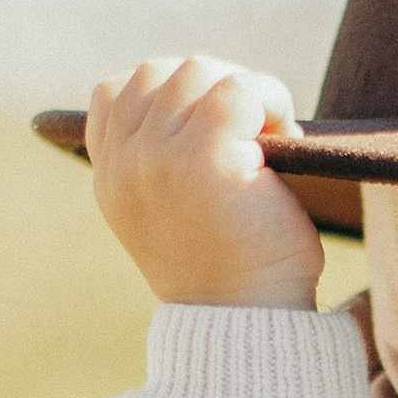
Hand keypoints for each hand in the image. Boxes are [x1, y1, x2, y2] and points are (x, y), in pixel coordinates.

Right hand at [86, 56, 324, 311]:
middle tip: (256, 130)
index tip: (209, 124)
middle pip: (159, 73)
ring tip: (273, 135)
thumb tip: (210, 93)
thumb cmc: (236, 273)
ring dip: (243, 90)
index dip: (169, 93)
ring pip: (197, 72)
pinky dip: (269, 97)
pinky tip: (287, 133)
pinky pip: (236, 89)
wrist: (253, 326)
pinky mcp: (203, 159)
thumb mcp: (178, 212)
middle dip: (212, 86)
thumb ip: (165, 159)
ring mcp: (157, 159)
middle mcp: (123, 165)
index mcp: (110, 179)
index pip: (114, 94)